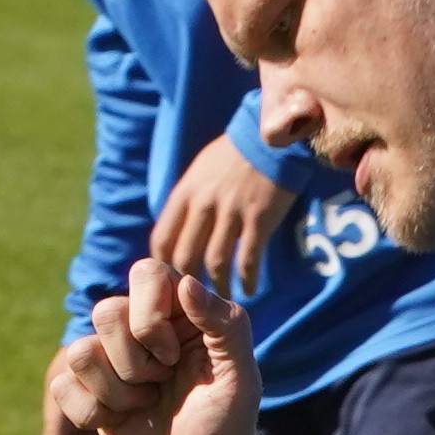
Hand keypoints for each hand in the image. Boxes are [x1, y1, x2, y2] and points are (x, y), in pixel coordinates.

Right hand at [61, 263, 265, 434]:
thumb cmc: (228, 433)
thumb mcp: (240, 380)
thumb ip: (227, 326)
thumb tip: (186, 284)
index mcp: (182, 316)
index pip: (147, 273)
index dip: (149, 312)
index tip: (171, 355)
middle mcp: (143, 331)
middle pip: (106, 312)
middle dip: (133, 363)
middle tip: (162, 386)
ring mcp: (112, 362)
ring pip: (79, 351)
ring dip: (115, 392)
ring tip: (145, 407)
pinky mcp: (87, 392)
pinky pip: (63, 385)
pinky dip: (91, 413)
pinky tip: (117, 424)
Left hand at [150, 142, 291, 289]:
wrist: (271, 136)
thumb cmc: (235, 155)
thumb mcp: (200, 171)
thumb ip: (188, 201)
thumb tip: (179, 230)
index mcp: (185, 193)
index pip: (162, 238)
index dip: (163, 265)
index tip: (171, 280)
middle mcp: (204, 204)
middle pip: (185, 255)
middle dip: (188, 282)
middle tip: (195, 298)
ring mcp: (231, 212)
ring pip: (215, 262)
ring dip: (217, 287)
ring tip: (222, 298)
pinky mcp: (259, 218)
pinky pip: (248, 258)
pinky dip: (247, 279)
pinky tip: (249, 290)